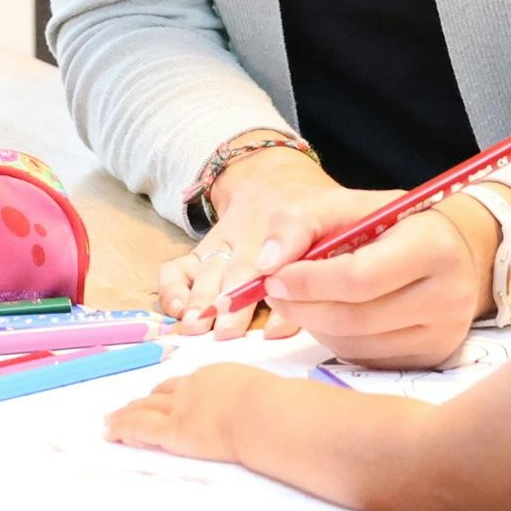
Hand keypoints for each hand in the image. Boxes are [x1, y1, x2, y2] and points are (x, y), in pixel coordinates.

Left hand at [105, 363, 271, 463]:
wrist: (264, 412)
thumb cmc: (274, 405)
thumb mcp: (263, 392)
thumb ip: (255, 399)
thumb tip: (269, 407)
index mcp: (214, 376)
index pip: (185, 384)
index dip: (169, 392)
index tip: (160, 398)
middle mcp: (191, 388)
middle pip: (160, 393)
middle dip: (143, 401)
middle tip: (128, 407)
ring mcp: (180, 408)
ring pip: (144, 408)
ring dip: (125, 414)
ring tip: (111, 422)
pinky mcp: (173, 431)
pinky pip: (139, 428)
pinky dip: (122, 429)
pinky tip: (110, 433)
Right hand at [153, 145, 351, 337]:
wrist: (273, 180)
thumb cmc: (314, 215)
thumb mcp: (336, 219)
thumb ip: (339, 256)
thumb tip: (337, 305)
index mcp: (294, 228)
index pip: (287, 255)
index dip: (284, 293)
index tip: (277, 325)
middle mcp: (254, 239)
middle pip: (243, 269)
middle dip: (235, 300)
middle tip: (228, 330)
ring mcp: (224, 245)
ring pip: (210, 270)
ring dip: (203, 297)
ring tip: (197, 324)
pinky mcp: (202, 251)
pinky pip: (178, 268)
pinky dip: (172, 287)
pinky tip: (176, 308)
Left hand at [260, 194, 490, 368]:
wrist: (453, 250)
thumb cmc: (393, 225)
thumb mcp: (350, 206)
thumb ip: (301, 222)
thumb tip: (267, 264)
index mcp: (433, 246)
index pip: (357, 278)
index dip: (306, 282)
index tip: (273, 277)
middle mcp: (449, 295)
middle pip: (353, 318)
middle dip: (301, 307)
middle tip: (274, 293)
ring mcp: (444, 333)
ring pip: (354, 345)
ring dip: (315, 325)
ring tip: (304, 301)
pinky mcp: (433, 358)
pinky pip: (366, 361)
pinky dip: (336, 342)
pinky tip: (333, 317)